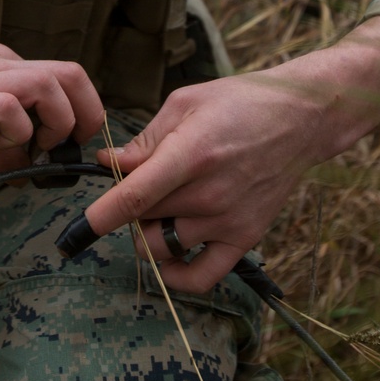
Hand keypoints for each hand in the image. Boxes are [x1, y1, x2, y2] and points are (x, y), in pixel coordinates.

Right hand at [0, 0, 104, 171]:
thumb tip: (18, 167)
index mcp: (3, 63)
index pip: (64, 77)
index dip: (80, 111)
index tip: (68, 144)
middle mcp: (0, 64)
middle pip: (71, 74)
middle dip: (86, 115)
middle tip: (67, 148)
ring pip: (49, 84)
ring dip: (56, 122)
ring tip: (36, 150)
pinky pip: (6, 108)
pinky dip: (15, 132)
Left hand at [78, 18, 379, 293]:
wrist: (299, 119)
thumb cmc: (238, 102)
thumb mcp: (185, 103)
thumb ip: (145, 139)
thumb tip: (108, 163)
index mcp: (191, 154)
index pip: (137, 196)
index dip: (103, 215)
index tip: (80, 228)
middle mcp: (208, 194)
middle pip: (143, 219)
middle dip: (128, 206)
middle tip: (140, 184)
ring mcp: (227, 220)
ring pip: (163, 245)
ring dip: (149, 232)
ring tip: (161, 207)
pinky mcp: (244, 238)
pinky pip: (201, 277)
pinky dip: (176, 277)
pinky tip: (166, 259)